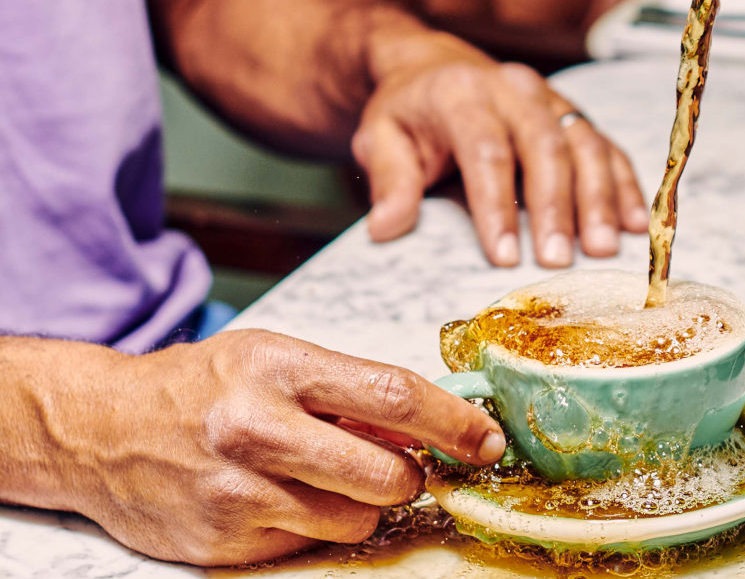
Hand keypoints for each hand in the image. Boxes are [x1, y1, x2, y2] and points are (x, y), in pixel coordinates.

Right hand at [62, 330, 503, 565]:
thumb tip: (439, 423)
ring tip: (328, 478)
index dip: (455, 423)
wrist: (97, 429)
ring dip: (364, 505)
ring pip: (358, 520)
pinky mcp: (222, 541)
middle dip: (411, 476)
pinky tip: (285, 499)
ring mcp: (236, 492)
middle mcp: (255, 430)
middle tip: (400, 466)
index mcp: (277, 368)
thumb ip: (354, 390)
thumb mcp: (275, 359)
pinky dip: (316, 526)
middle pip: (387, 474)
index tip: (487, 439)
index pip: (395, 397)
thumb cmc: (200, 387)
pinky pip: (311, 545)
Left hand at [351, 33, 649, 267]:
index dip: (496, 207)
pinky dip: (624, 186)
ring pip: (585, 147)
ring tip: (603, 249)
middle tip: (558, 260)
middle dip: (555, 208)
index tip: (503, 257)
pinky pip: (608, 149)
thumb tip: (386, 228)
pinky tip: (635, 224)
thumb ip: (388, 181)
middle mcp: (515, 90)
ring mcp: (552, 100)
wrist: (436, 68)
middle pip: (545, 149)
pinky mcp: (576, 115)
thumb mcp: (379, 139)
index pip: (486, 152)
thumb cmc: (408, 113)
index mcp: (463, 94)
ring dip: (599, 200)